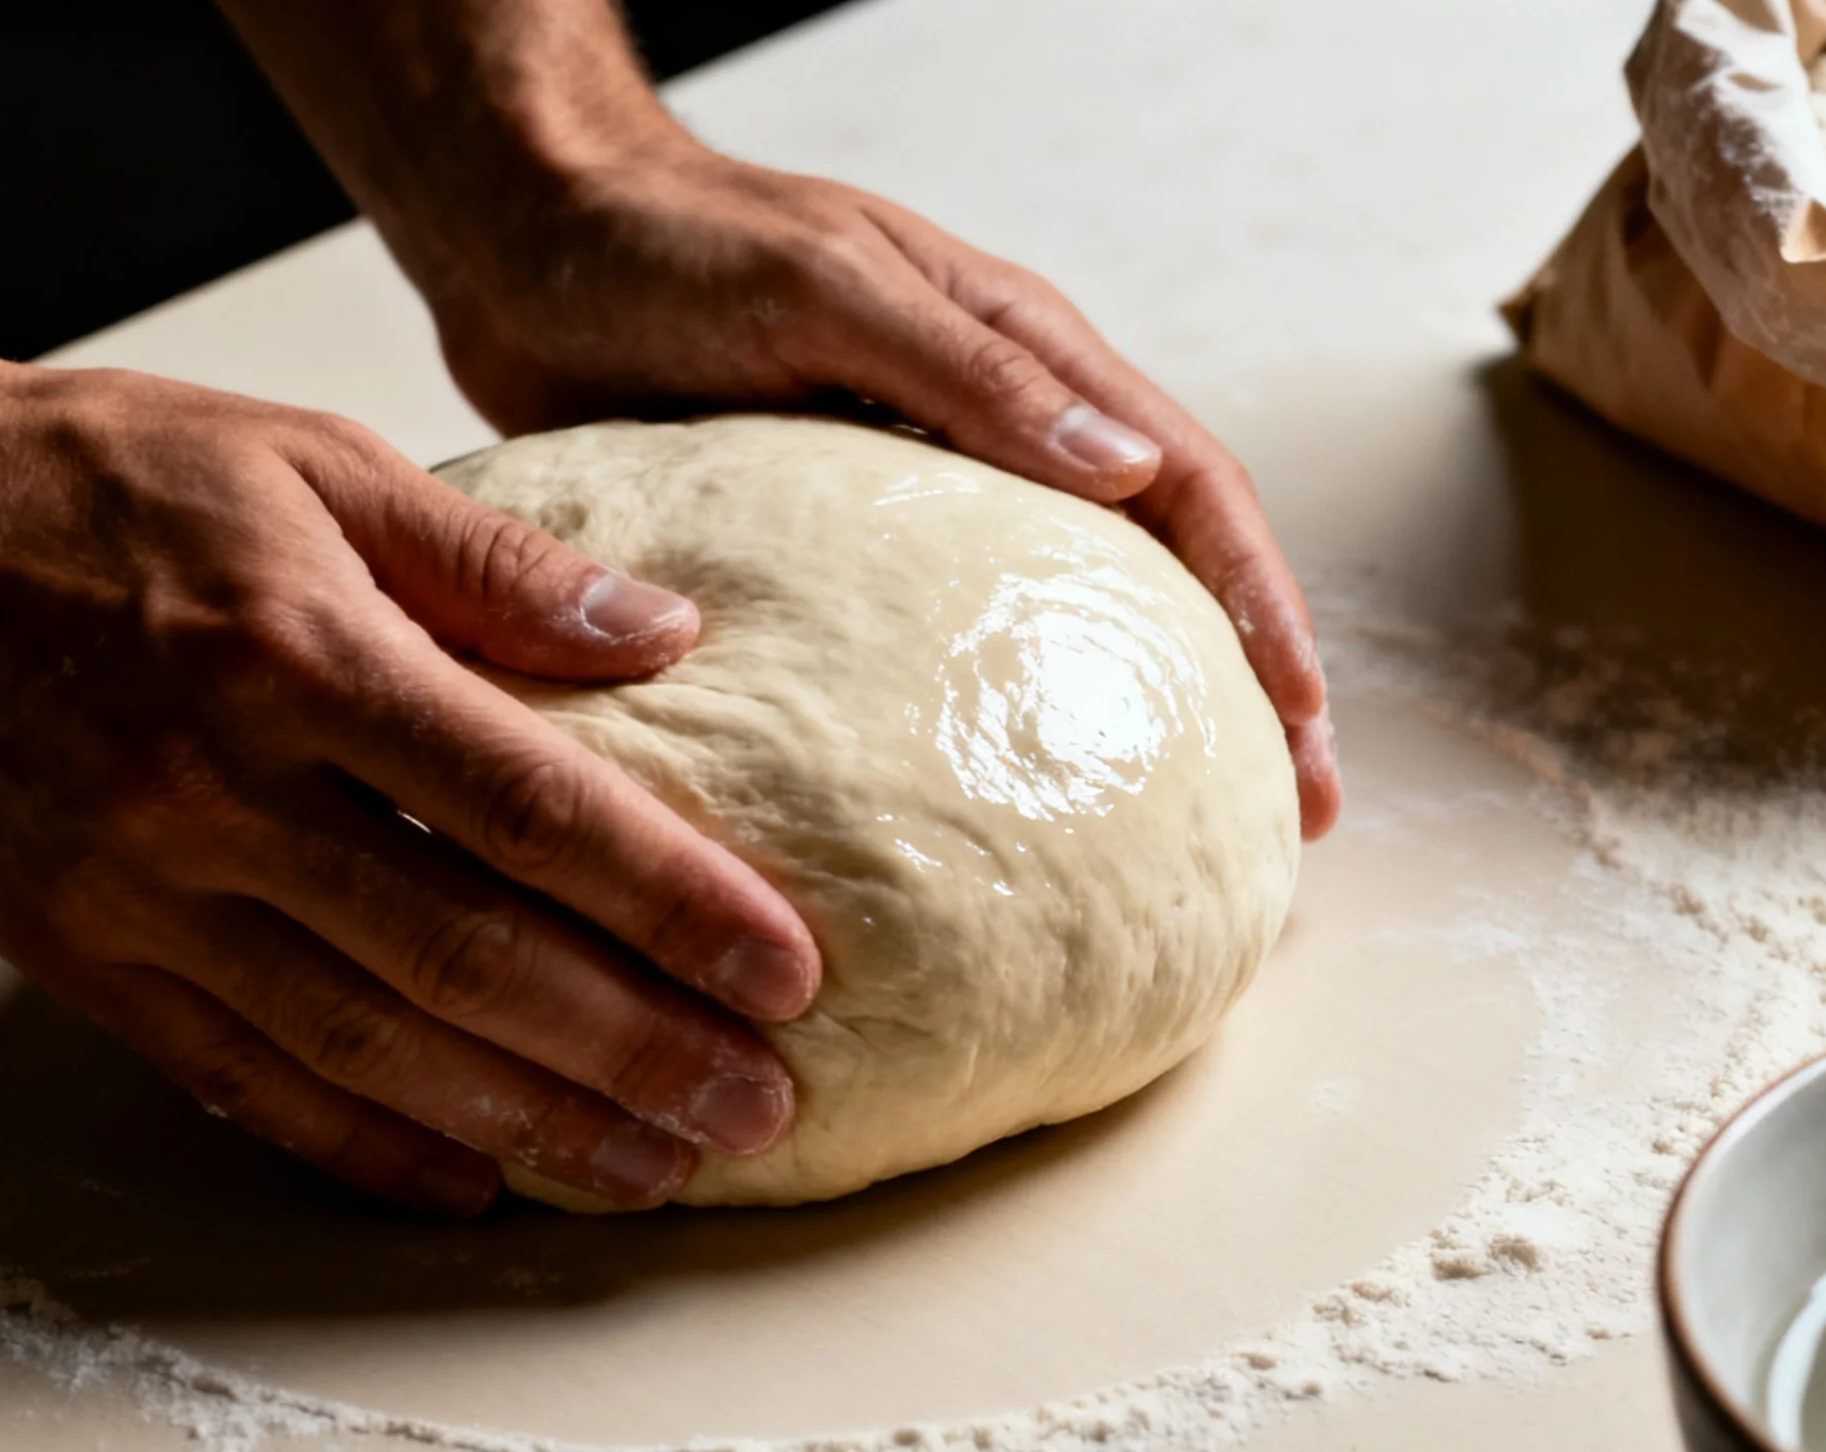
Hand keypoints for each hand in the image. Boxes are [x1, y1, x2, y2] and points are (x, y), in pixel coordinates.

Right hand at [0, 351, 824, 1214]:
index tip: (783, 966)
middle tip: (755, 1105)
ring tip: (654, 1167)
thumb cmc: (98, 481)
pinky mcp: (82, 952)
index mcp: (301, 653)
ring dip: (526, 1121)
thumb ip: (492, 562)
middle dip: (630, 1045)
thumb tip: (662, 635)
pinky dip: (360, 1145)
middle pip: (465, 954)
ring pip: (366, 1044)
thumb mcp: (310, 459)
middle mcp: (221, 788)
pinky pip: (239, 1078)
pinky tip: (468, 1179)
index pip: (528, 805)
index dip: (668, 899)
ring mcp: (141, 888)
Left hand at [416, 144, 1343, 836]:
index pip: (1189, 484)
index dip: (1262, 605)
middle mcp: (994, 430)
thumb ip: (969, 370)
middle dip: (1245, 687)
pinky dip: (1004, 722)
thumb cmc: (668, 245)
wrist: (523, 241)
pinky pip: (947, 648)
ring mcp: (922, 496)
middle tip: (1288, 817)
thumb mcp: (826, 290)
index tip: (1301, 723)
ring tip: (1187, 835)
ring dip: (1143, 715)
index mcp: (1021, 352)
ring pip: (1069, 616)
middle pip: (1164, 566)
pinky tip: (1002, 811)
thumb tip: (1124, 464)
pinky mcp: (838, 552)